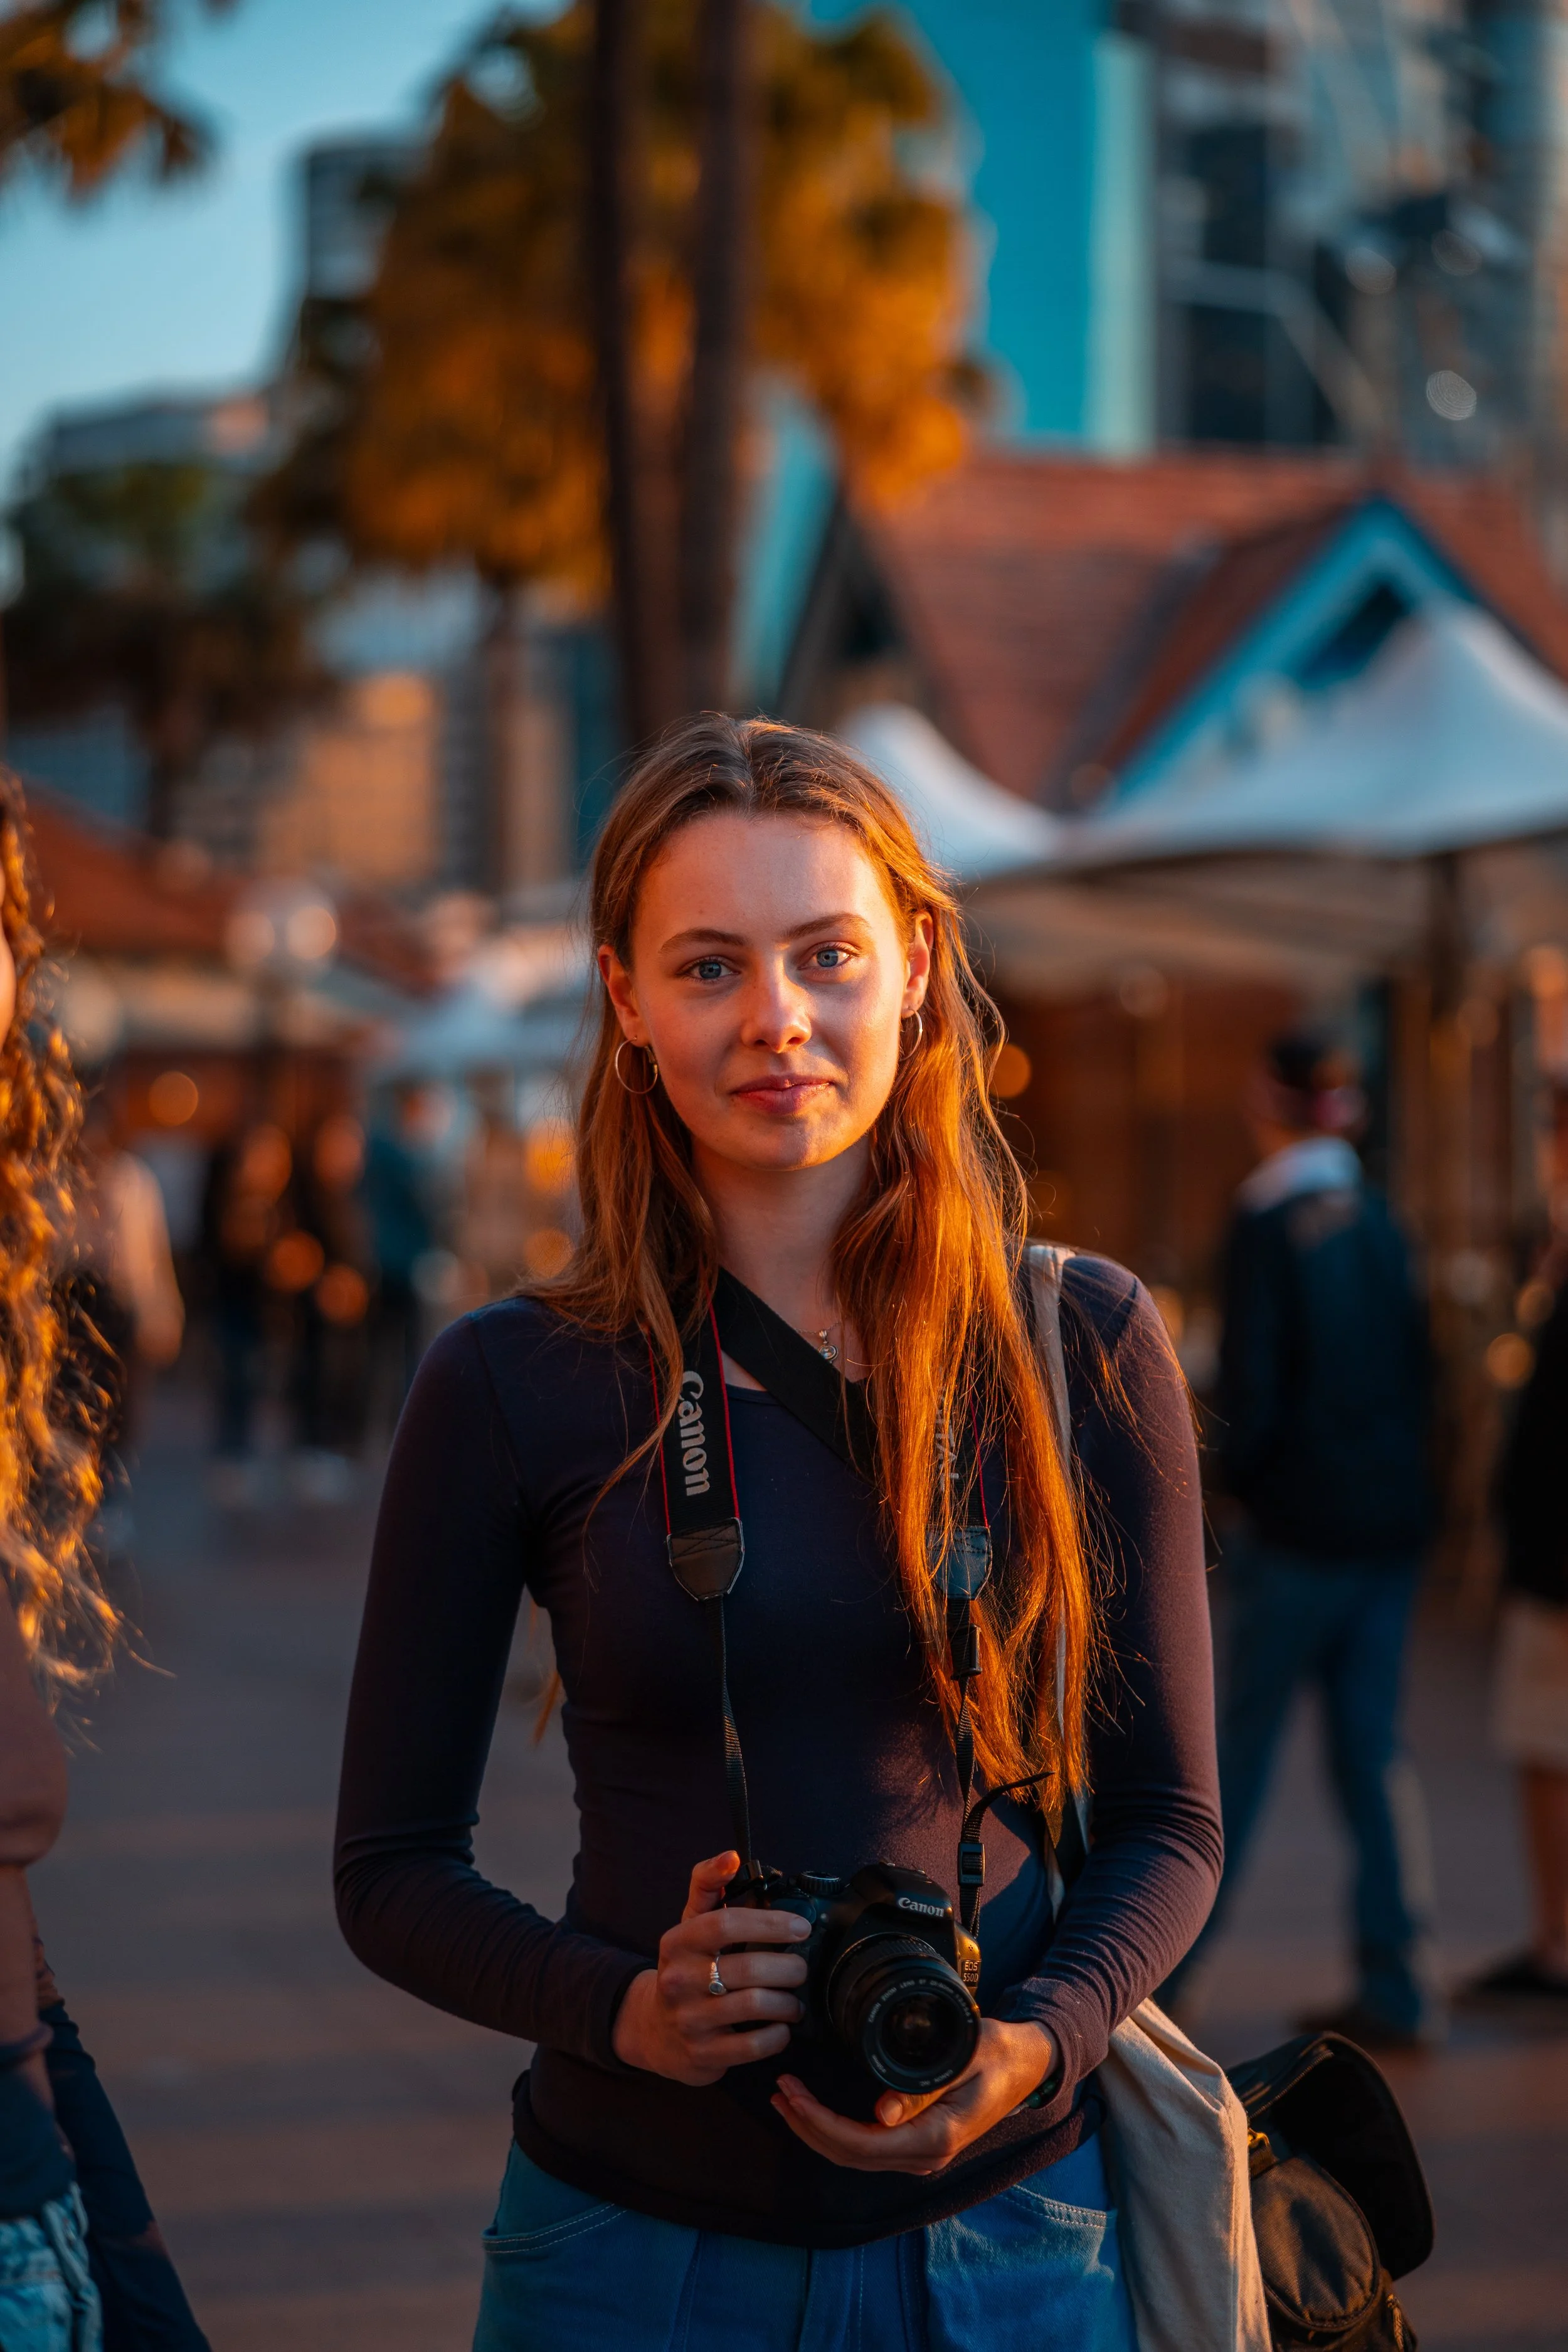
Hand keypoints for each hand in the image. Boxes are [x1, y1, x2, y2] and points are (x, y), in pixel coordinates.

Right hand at [611, 1850, 810, 2085]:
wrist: (654, 2030)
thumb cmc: (685, 1969)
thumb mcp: (690, 1925)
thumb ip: (709, 1885)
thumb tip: (732, 1856)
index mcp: (678, 1942)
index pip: (725, 1923)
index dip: (769, 1922)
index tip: (800, 1927)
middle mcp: (678, 1980)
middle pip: (749, 1967)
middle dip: (788, 1967)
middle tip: (801, 1968)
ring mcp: (689, 2020)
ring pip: (755, 2005)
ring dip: (787, 2002)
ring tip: (794, 2000)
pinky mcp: (703, 2055)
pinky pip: (753, 2045)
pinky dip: (778, 2035)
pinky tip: (781, 2026)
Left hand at [771, 2017, 1054, 2174]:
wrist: (1028, 2062)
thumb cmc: (998, 2051)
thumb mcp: (964, 2056)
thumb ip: (923, 2088)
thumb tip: (881, 2114)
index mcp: (936, 2138)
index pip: (861, 2143)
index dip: (820, 2122)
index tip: (794, 2093)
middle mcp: (926, 2156)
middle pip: (850, 2155)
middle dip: (809, 2126)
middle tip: (780, 2090)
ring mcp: (922, 2154)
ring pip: (854, 2155)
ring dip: (817, 2130)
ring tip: (787, 2099)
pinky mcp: (918, 2143)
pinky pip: (867, 2147)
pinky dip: (835, 2130)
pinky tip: (815, 2110)